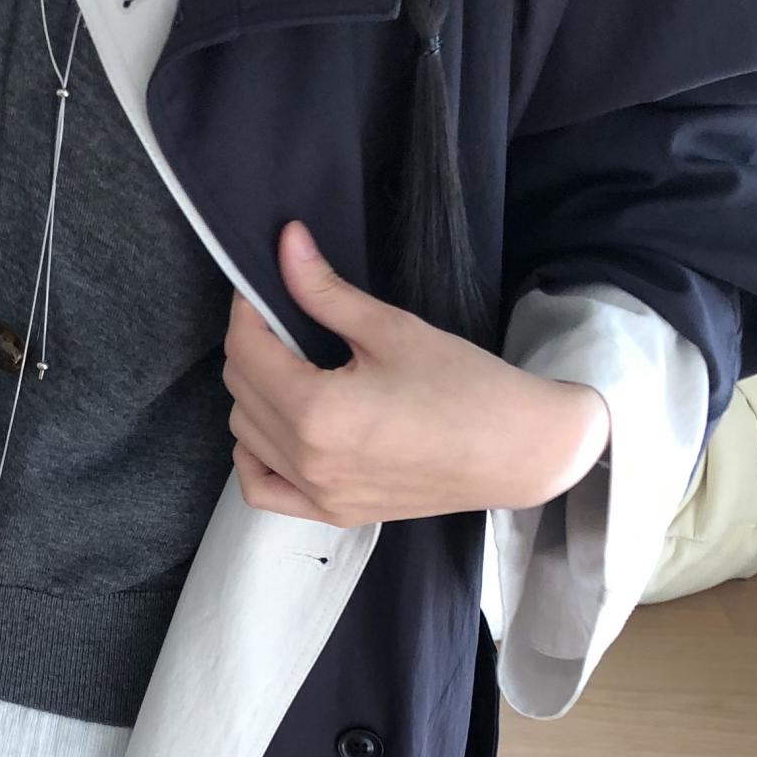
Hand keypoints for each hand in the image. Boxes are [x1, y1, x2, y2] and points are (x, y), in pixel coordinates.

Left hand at [223, 221, 611, 525]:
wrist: (516, 451)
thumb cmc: (465, 387)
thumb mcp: (392, 329)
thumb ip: (325, 292)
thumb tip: (286, 243)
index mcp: (319, 412)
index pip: (246, 351)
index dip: (246, 312)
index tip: (259, 290)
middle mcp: (309, 460)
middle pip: (241, 391)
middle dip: (252, 349)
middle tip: (284, 324)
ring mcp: (317, 494)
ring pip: (245, 436)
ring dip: (255, 397)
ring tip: (293, 372)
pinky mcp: (331, 513)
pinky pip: (262, 490)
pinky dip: (256, 458)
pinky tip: (278, 429)